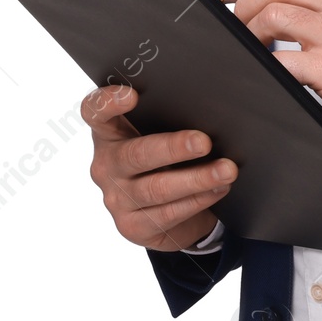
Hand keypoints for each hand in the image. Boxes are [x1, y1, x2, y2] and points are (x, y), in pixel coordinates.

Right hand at [81, 84, 236, 251]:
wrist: (169, 210)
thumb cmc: (168, 158)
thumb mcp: (165, 131)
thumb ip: (174, 113)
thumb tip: (215, 100)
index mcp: (110, 132)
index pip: (95, 112)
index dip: (108, 102)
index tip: (134, 95)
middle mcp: (107, 165)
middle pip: (135, 154)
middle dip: (173, 147)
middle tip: (204, 142)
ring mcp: (117, 198)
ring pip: (157, 189)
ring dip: (197, 179)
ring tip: (227, 170)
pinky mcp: (133, 226)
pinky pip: (168, 214)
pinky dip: (198, 200)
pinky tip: (218, 189)